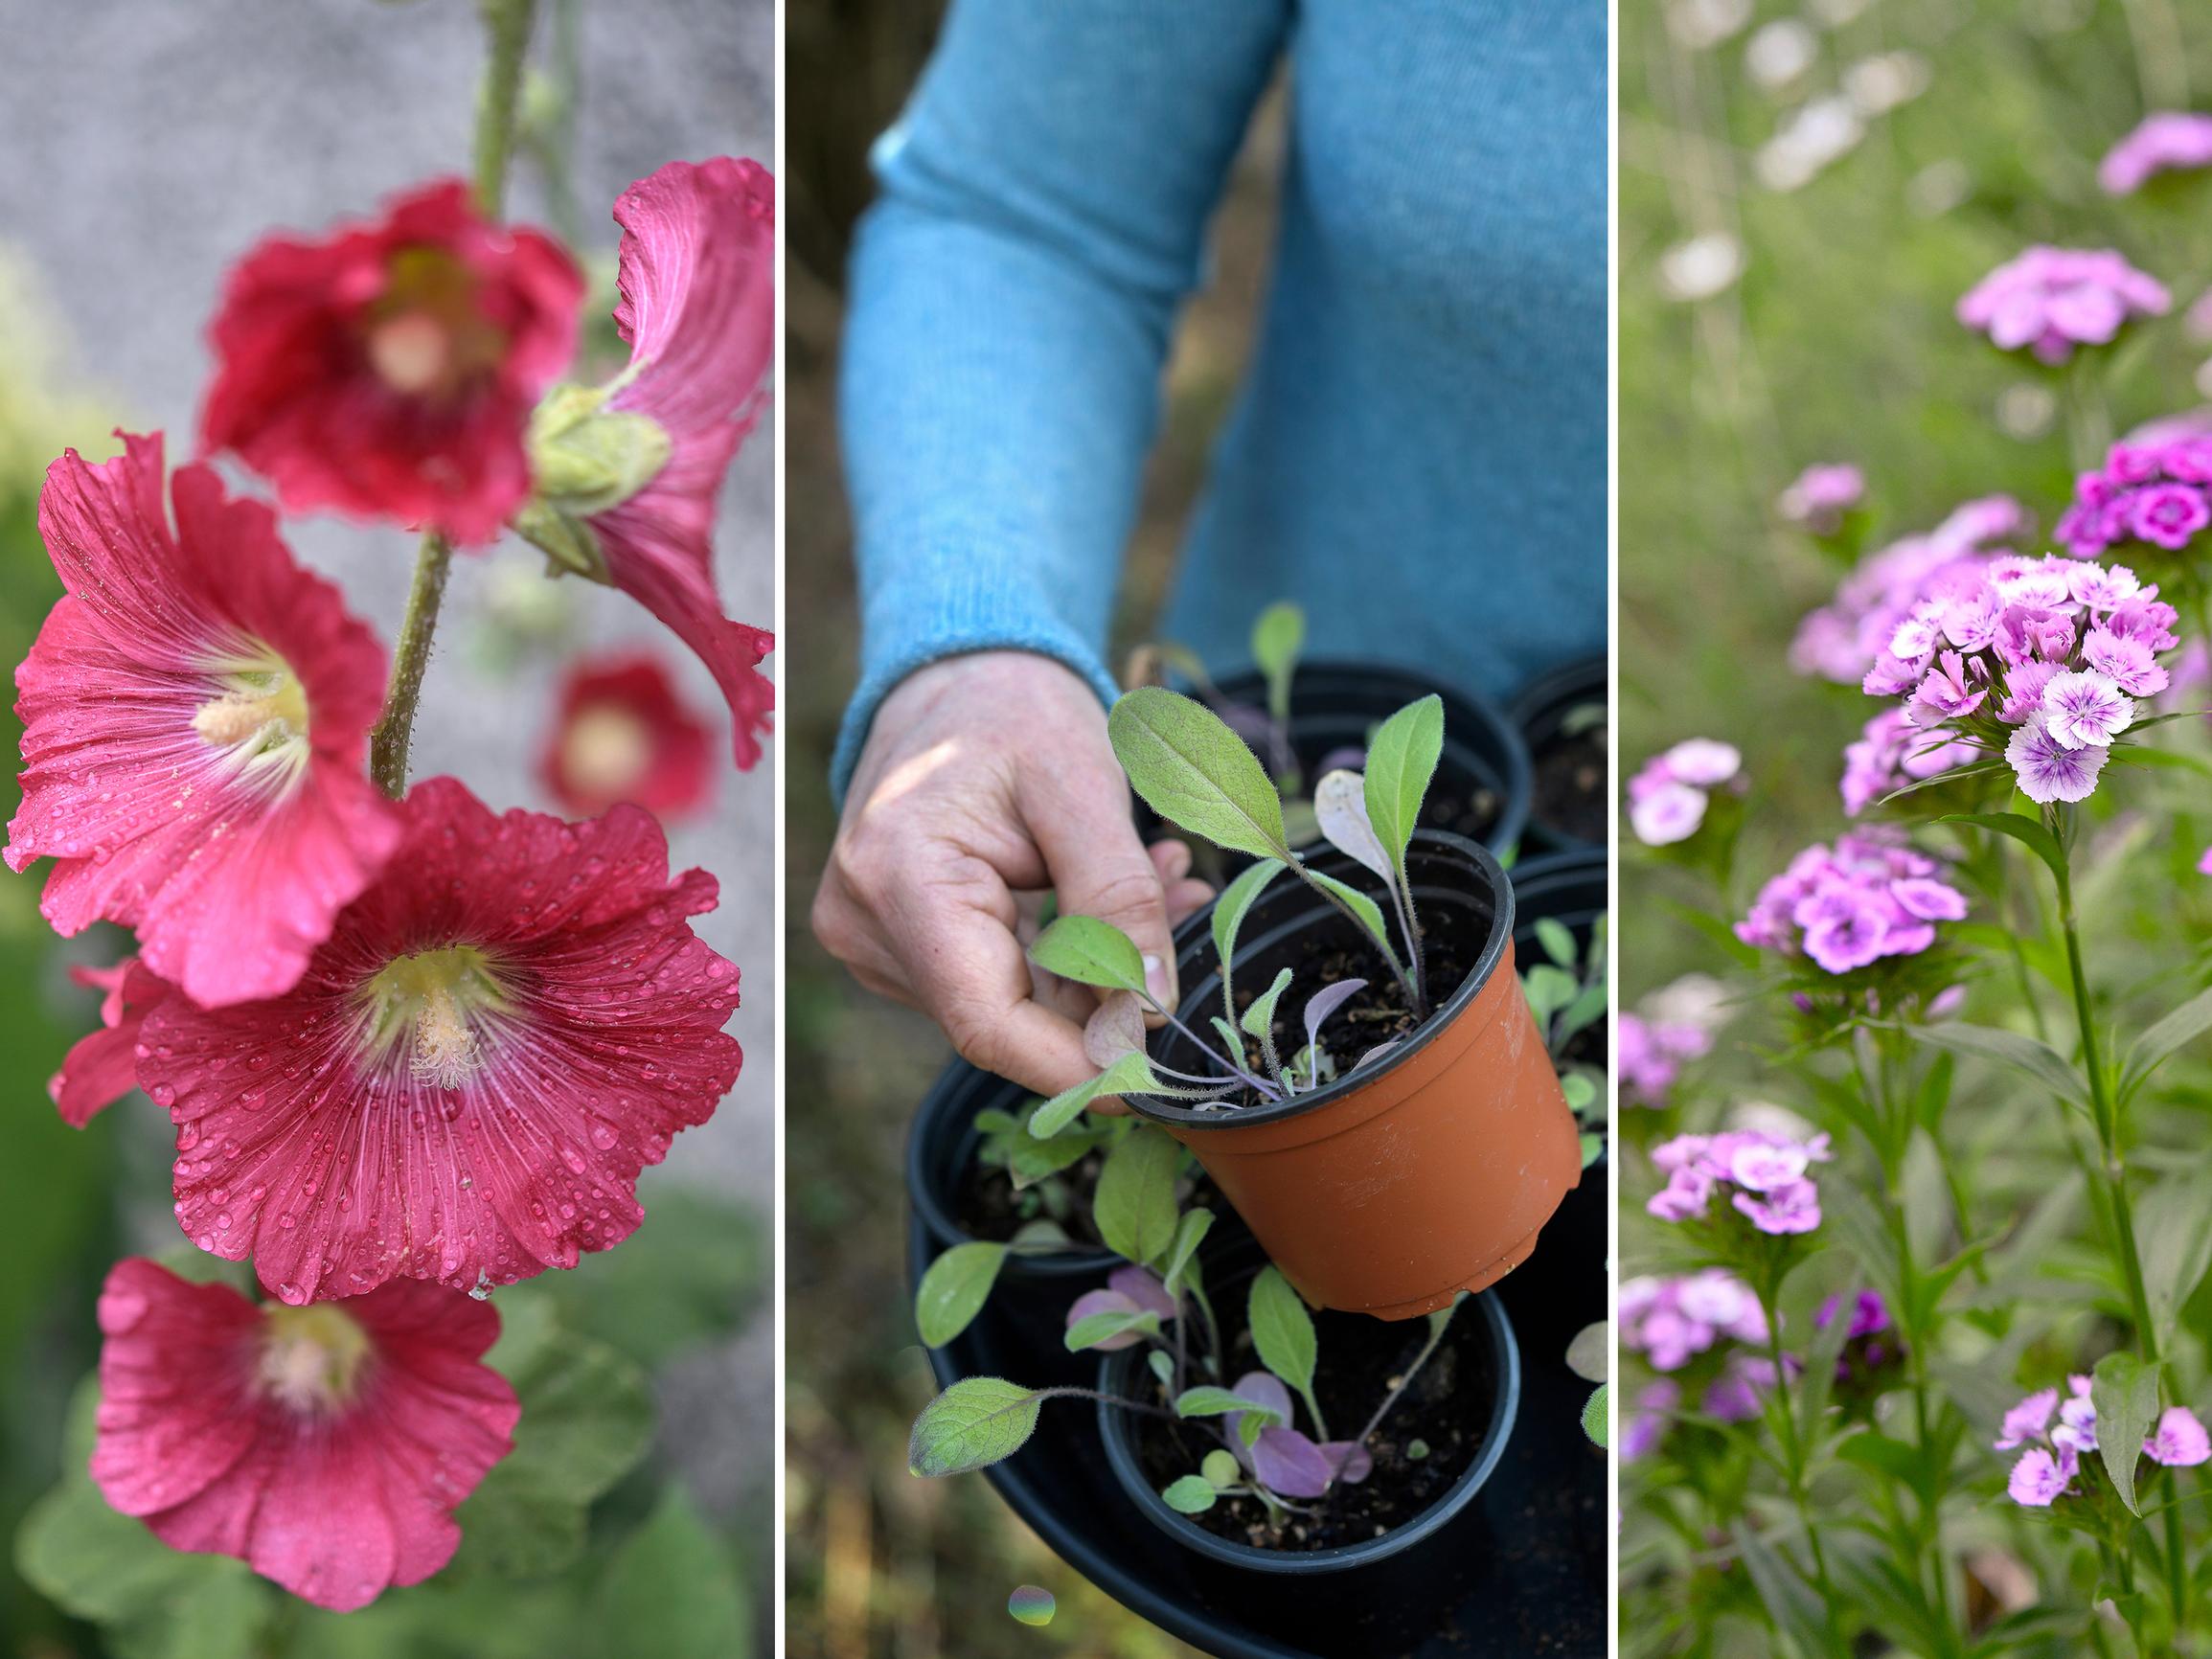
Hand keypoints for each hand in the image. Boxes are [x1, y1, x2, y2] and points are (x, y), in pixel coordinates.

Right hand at [812, 651, 1213, 1097]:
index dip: (1076, 1066)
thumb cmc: (1015, 712)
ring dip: (1098, 965)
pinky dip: (1067, 953)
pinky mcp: (897, 942)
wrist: (957, 676)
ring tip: (1165, 879)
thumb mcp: (1084, 785)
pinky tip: (1113, 901)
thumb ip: (1120, 899)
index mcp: (897, 876)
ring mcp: (873, 937)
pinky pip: (997, 977)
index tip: (1160, 1081)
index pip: (986, 1022)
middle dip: (1107, 997)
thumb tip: (1151, 1012)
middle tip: (1191, 914)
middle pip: (1002, 1017)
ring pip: (1009, 1001)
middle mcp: (865, 921)